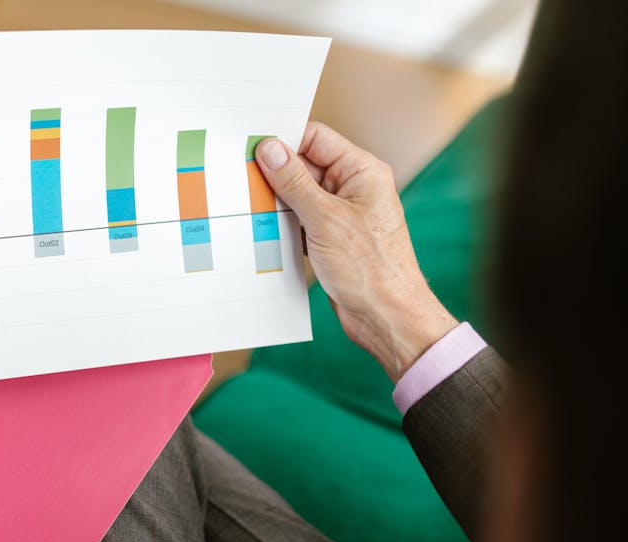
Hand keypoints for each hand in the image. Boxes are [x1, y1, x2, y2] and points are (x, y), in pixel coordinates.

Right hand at [254, 124, 456, 380]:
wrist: (385, 316)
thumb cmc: (370, 268)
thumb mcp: (324, 218)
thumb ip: (295, 182)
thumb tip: (270, 149)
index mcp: (361, 172)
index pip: (316, 139)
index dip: (284, 141)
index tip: (251, 146)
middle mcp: (352, 188)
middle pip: (303, 167)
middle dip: (275, 174)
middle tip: (242, 179)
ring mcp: (340, 214)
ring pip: (298, 196)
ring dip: (276, 202)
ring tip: (249, 206)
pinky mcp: (330, 238)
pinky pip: (299, 220)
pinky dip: (282, 224)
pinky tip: (263, 230)